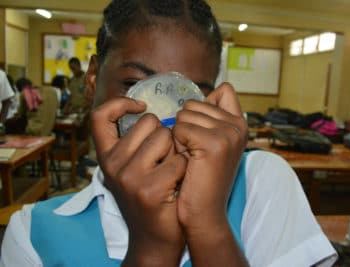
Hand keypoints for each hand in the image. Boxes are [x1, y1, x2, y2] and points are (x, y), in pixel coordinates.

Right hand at [91, 97, 186, 265]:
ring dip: (176, 151)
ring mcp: (130, 177)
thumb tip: (149, 110)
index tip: (141, 106)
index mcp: (106, 157)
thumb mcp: (131, 169)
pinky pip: (180, 159)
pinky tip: (177, 184)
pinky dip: (184, 169)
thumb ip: (135, 143)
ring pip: (166, 137)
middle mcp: (113, 165)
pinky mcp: (151, 189)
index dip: (120, 104)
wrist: (155, 239)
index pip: (99, 116)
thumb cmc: (150, 197)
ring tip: (170, 173)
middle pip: (149, 122)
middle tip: (163, 160)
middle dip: (164, 136)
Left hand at [173, 82, 247, 231]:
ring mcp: (229, 133)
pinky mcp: (215, 143)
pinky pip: (179, 128)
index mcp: (239, 123)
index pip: (222, 91)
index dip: (202, 108)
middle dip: (185, 127)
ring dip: (179, 137)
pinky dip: (177, 145)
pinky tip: (188, 163)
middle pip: (192, 104)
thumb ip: (212, 116)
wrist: (203, 212)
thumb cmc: (200, 178)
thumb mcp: (210, 142)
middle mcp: (238, 125)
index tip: (202, 136)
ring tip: (191, 159)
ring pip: (183, 115)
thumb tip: (219, 87)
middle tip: (195, 154)